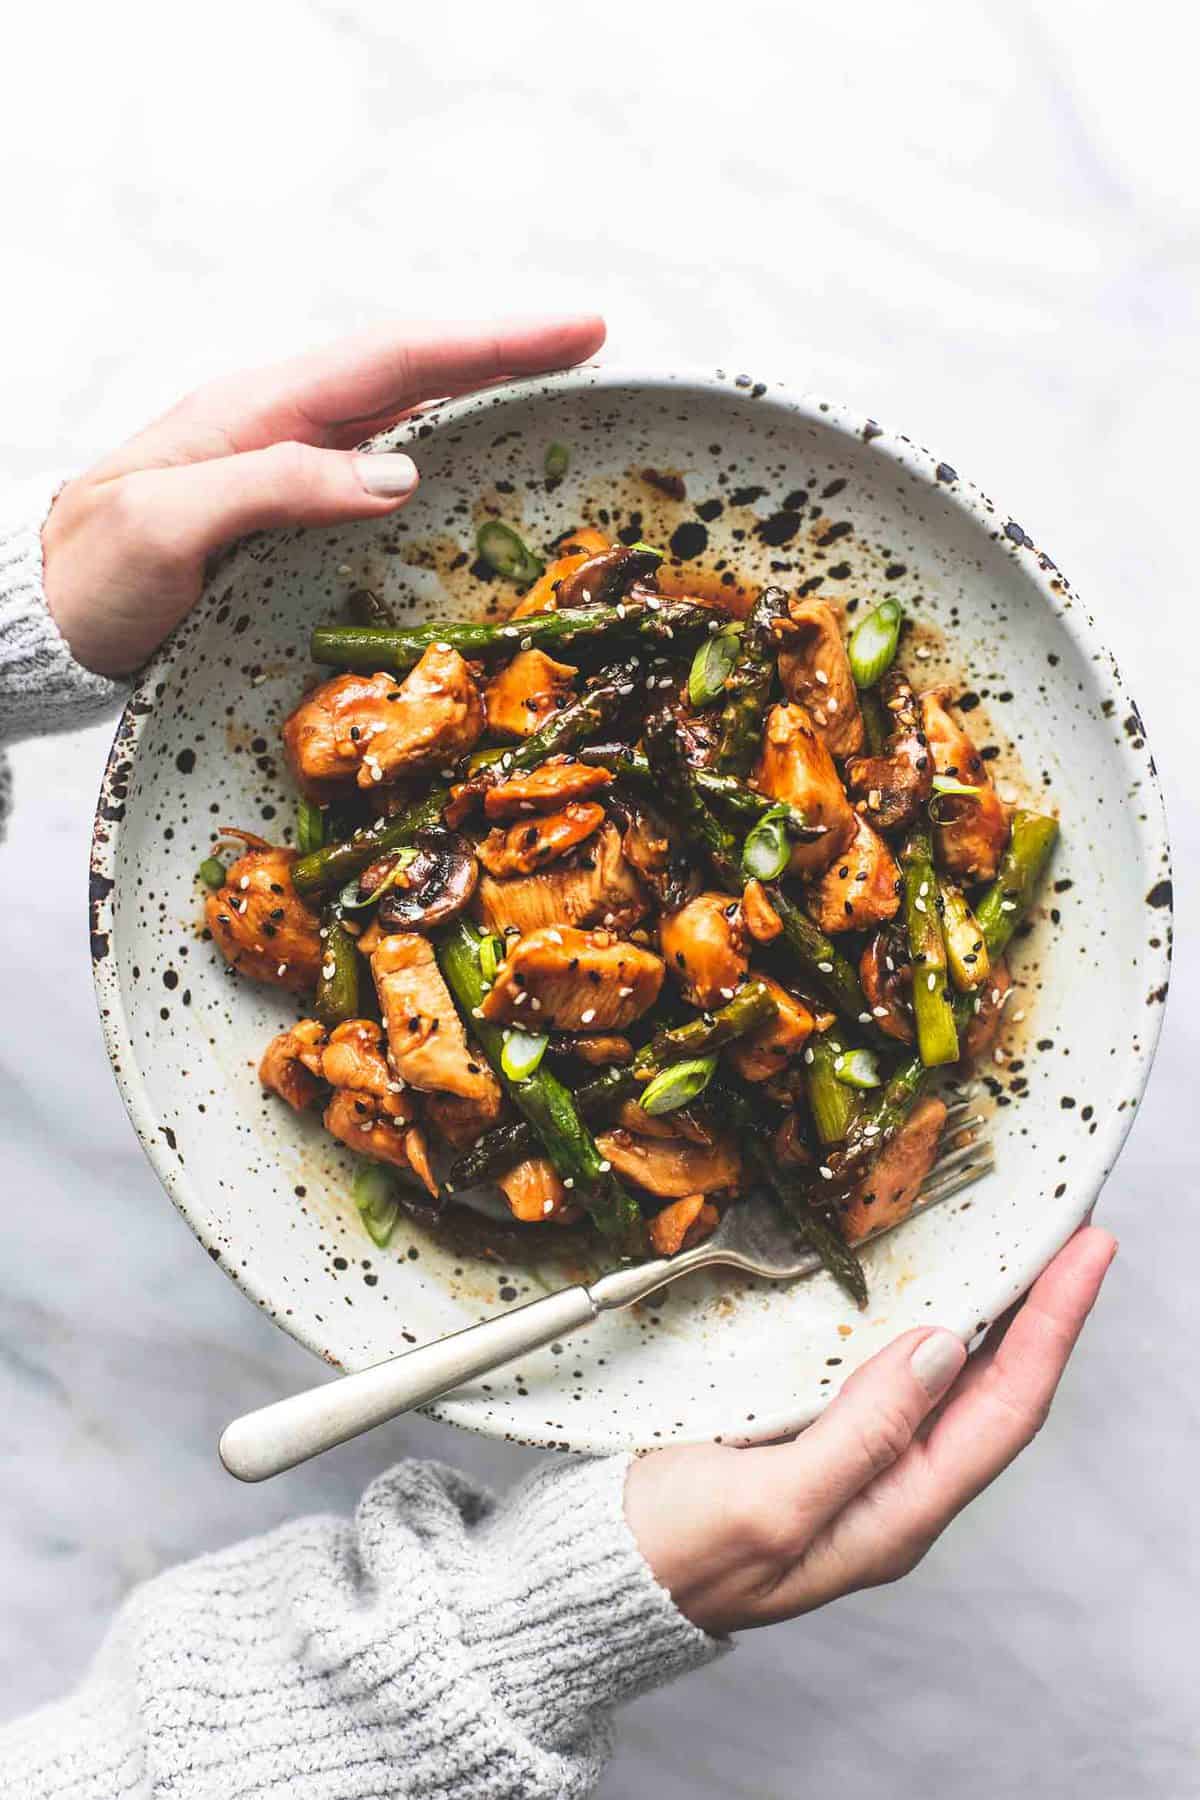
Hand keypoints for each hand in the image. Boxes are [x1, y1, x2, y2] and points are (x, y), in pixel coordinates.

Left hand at [42, 315, 605, 676]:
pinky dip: (445, 451)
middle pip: (414, 371)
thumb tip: (399, 472)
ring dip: (483, 395)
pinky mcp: (293, 513)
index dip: (490, 343)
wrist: (49, 616)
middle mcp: (284, 426)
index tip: (573, 331)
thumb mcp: (165, 525)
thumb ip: (274, 487)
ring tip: (560, 389)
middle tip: (592, 344)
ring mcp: (291, 466)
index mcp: (260, 411)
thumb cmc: (95, 574)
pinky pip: (386, 467)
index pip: (394, 358)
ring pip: (406, 413)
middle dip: (504, 353)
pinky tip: (479, 463)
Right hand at [625, 1226, 1115, 1634]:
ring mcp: (855, 1463)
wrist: (593, 1574)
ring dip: (992, 1312)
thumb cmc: (672, 1552)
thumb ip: (859, 1436)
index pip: (1006, 1410)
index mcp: (896, 1515)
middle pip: (994, 1391)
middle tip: (1069, 1229)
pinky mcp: (814, 1435)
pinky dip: (923, 1318)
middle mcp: (892, 1489)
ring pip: (950, 1380)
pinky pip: (892, 1373)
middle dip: (1041, 1310)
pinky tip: (924, 1284)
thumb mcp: (769, 1503)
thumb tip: (940, 1351)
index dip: (1055, 1328)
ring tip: (1018, 1246)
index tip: (1087, 1251)